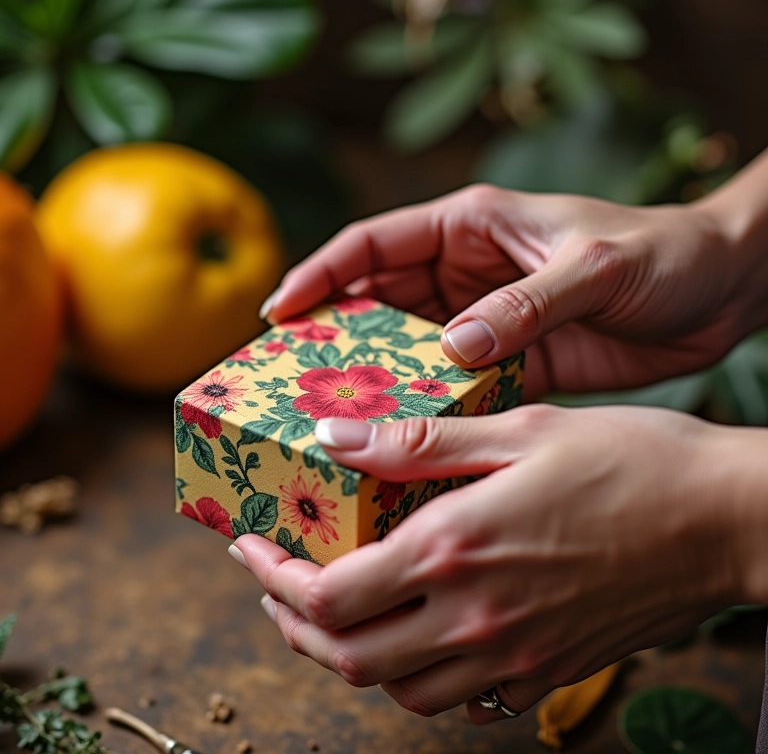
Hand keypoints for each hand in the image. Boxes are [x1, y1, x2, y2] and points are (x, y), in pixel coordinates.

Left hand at [234, 405, 747, 721]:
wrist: (726, 521)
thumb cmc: (631, 461)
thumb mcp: (518, 430)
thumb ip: (418, 445)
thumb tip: (336, 440)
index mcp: (456, 550)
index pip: (329, 594)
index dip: (272, 576)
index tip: (249, 548)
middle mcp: (476, 617)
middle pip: (347, 656)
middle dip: (292, 624)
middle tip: (275, 584)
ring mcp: (514, 655)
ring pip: (396, 691)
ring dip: (348, 654)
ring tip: (333, 608)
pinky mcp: (547, 670)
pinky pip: (458, 699)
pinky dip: (415, 675)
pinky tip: (415, 632)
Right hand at [262, 186, 760, 398]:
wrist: (720, 291)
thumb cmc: (662, 252)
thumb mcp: (592, 266)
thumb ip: (524, 303)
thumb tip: (452, 346)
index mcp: (470, 226)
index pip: (373, 244)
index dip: (321, 274)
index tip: (280, 311)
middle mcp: (465, 274)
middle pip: (378, 303)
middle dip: (335, 336)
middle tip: (294, 380)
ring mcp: (485, 323)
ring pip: (409, 352)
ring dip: (377, 381)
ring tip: (339, 419)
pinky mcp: (512, 365)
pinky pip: (455, 388)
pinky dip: (430, 411)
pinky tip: (407, 439)